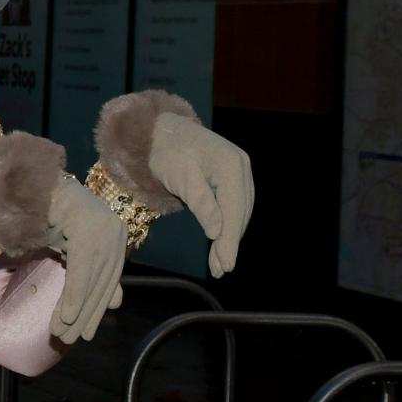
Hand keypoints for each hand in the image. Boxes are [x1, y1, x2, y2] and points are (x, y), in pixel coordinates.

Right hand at [45, 178, 127, 343]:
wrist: (33, 184)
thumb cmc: (52, 214)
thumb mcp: (76, 250)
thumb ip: (96, 275)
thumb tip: (117, 304)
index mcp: (116, 234)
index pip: (108, 280)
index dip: (96, 309)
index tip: (85, 333)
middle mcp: (115, 232)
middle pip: (100, 283)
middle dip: (85, 315)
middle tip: (70, 339)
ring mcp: (103, 230)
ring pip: (90, 282)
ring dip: (75, 312)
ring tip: (61, 334)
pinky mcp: (88, 231)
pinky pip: (80, 272)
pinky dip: (73, 297)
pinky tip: (66, 317)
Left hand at [150, 113, 253, 275]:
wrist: (160, 131)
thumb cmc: (165, 153)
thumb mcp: (179, 177)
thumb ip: (201, 203)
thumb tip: (217, 231)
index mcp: (231, 165)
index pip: (234, 210)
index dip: (230, 240)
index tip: (226, 265)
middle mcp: (241, 166)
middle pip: (239, 212)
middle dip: (230, 243)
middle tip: (220, 270)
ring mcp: (239, 169)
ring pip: (239, 211)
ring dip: (230, 237)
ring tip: (220, 263)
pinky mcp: (232, 175)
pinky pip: (234, 205)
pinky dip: (227, 224)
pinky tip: (220, 240)